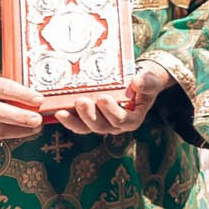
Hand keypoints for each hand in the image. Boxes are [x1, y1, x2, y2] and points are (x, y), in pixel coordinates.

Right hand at [0, 71, 45, 138]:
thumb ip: (8, 87)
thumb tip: (34, 94)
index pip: (3, 89)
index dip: (22, 95)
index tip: (39, 99)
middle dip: (20, 117)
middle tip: (38, 119)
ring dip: (20, 130)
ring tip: (37, 127)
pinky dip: (12, 134)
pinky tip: (24, 131)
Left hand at [55, 62, 170, 135]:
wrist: (137, 83)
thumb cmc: (144, 82)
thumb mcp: (150, 81)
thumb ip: (147, 82)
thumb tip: (137, 82)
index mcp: (132, 119)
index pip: (122, 120)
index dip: (111, 111)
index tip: (103, 98)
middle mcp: (116, 125)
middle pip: (101, 126)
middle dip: (89, 115)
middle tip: (81, 100)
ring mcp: (101, 123)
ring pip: (87, 128)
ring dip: (75, 120)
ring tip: (63, 110)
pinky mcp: (89, 119)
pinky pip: (77, 124)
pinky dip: (68, 120)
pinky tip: (58, 113)